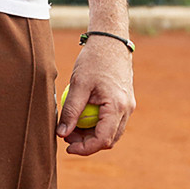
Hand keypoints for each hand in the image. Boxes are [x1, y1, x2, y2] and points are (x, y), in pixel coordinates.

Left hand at [58, 35, 134, 155]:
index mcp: (117, 106)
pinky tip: (82, 114)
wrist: (111, 40)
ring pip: (112, 132)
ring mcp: (128, 105)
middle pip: (109, 140)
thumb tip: (61, 134)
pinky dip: (98, 124)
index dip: (84, 148)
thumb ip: (70, 111)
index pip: (102, 140)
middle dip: (87, 143)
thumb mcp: (79, 84)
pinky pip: (113, 121)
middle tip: (66, 135)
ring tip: (72, 125)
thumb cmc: (94, 60)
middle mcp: (127, 109)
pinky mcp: (125, 101)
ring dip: (92, 134)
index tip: (67, 147)